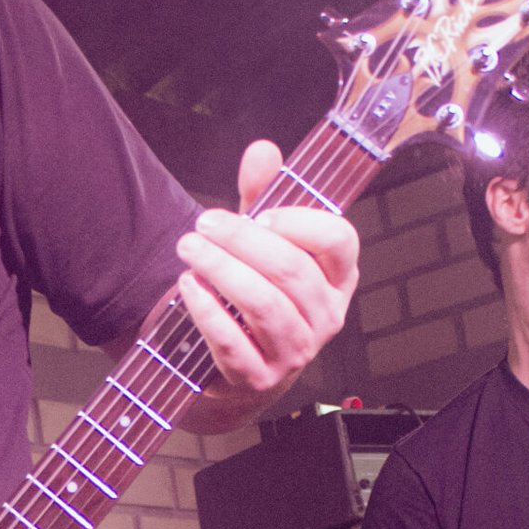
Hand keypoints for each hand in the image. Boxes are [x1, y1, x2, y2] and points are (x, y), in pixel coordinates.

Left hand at [173, 140, 358, 419]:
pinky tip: (189, 288)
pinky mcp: (261, 378)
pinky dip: (207, 312)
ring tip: (190, 250)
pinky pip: (234, 344)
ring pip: (264, 305)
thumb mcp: (262, 241)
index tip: (261, 214)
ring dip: (222, 271)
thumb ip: (262, 195)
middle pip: (291, 270)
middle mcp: (327, 316)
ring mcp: (297, 352)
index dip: (299, 222)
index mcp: (338, 277)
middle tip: (203, 225)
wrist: (238, 370)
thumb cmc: (257, 293)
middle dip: (241, 241)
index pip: (339, 241)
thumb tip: (262, 150)